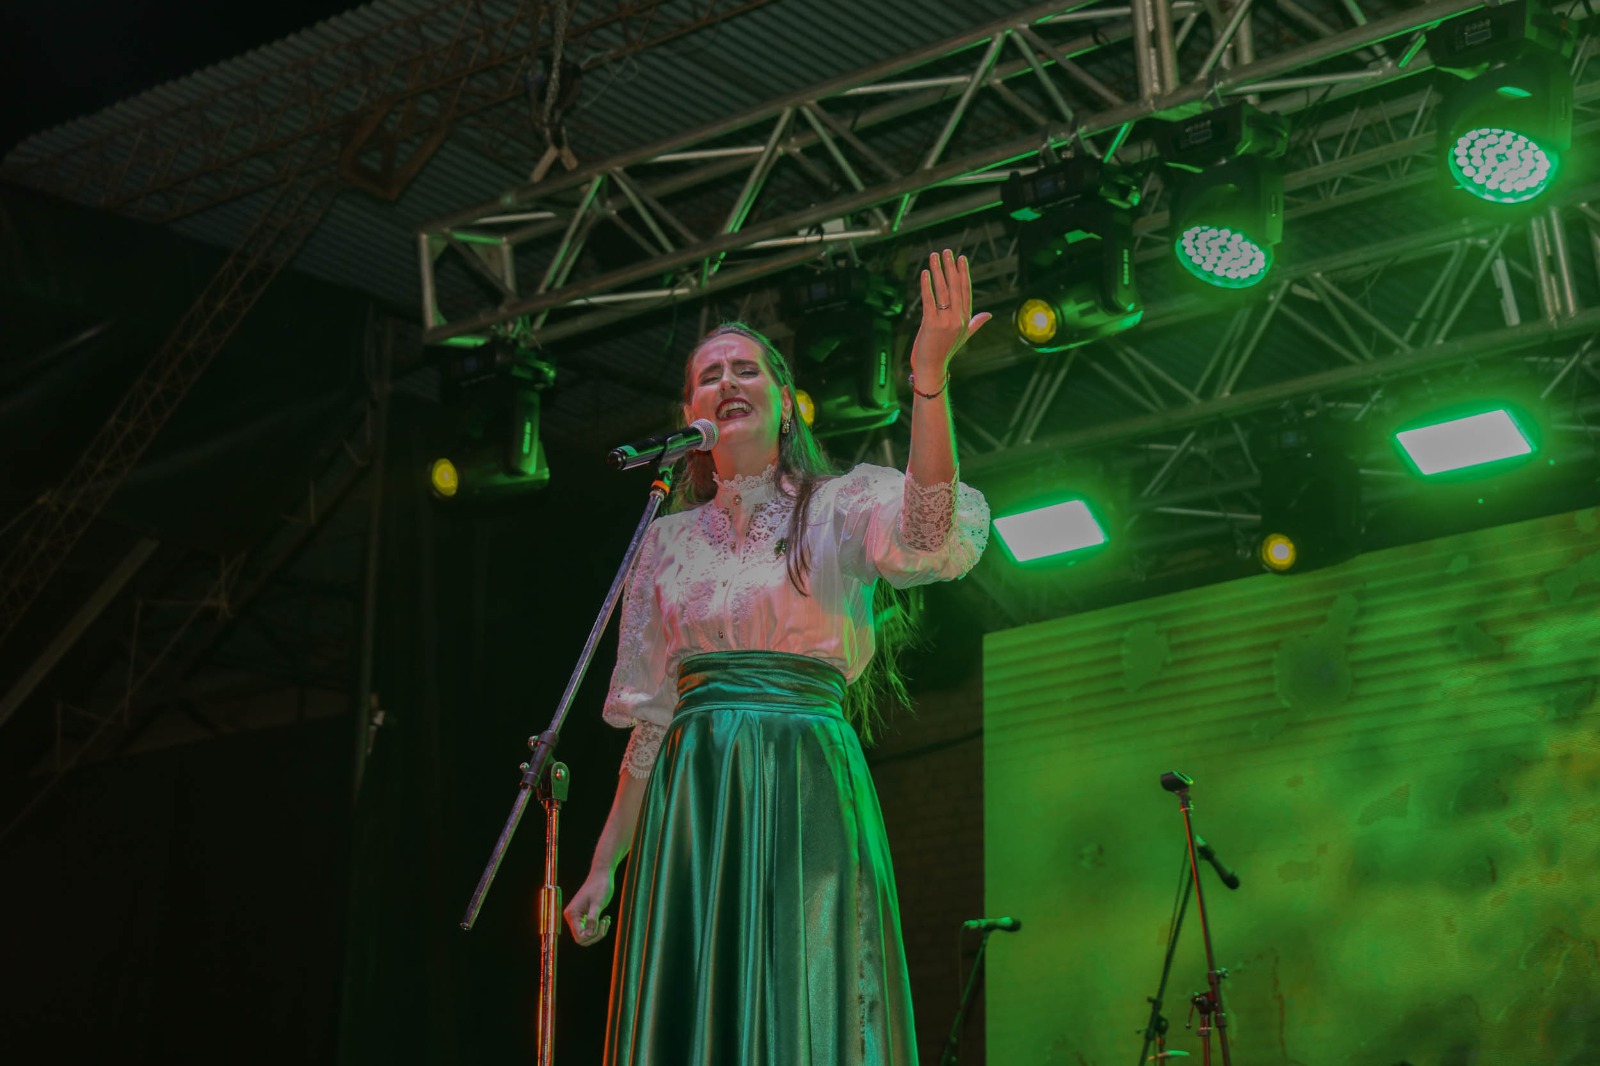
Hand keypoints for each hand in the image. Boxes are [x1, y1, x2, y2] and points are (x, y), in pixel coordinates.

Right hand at [563, 868, 615, 946]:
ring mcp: (577, 917)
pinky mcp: (583, 916)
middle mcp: (571, 917)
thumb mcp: (598, 903)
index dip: (592, 935)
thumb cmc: (600, 886)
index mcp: (571, 914)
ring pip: (587, 936)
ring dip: (599, 931)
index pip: (579, 937)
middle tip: (606, 922)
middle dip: (596, 934)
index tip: (602, 923)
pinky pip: (589, 930)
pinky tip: (606, 918)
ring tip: (607, 920)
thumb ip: (593, 919)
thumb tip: (589, 935)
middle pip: (582, 939)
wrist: (601, 874)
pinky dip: (599, 927)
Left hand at [913, 249, 991, 378]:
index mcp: (966, 319)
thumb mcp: (963, 336)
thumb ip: (975, 323)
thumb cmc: (945, 351)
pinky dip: (927, 285)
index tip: (961, 259)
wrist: (932, 368)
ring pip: (942, 291)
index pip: (965, 291)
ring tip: (934, 256)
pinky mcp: (931, 324)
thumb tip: (989, 315)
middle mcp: (958, 319)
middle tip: (947, 251)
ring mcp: (945, 322)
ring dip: (938, 271)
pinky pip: (929, 300)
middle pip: (955, 287)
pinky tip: (925, 273)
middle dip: (951, 267)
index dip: (963, 273)